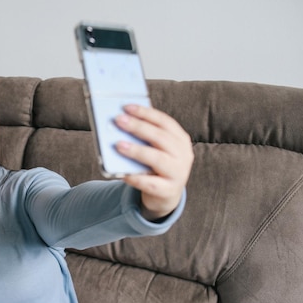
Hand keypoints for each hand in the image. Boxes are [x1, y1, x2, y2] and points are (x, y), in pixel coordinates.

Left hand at [114, 104, 193, 219]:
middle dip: (139, 127)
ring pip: (158, 159)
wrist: (166, 195)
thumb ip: (144, 137)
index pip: (164, 121)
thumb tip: (122, 121)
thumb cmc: (156, 166)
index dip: (146, 113)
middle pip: (161, 137)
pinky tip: (122, 173)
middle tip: (119, 121)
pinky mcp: (169, 191)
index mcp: (180, 139)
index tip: (127, 107)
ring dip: (137, 151)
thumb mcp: (156, 149)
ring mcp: (178, 173)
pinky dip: (136, 178)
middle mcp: (183, 154)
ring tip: (119, 145)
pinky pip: (150, 184)